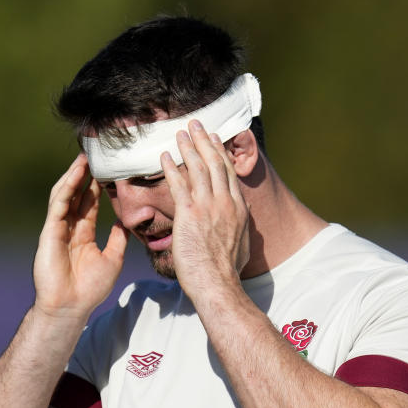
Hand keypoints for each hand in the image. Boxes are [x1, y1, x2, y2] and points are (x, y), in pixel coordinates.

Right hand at [33, 154, 127, 318]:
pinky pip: (58, 204)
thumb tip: (126, 224)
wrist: (71, 306)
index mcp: (83, 234)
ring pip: (65, 195)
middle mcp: (69, 228)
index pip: (90, 203)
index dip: (97, 186)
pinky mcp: (50, 231)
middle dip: (85, 175)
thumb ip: (118, 239)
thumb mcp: (112, 259)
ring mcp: (58, 228)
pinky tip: (76, 174)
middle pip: (77, 194)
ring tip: (85, 158)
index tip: (109, 169)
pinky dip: (66, 188)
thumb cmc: (89, 288)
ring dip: (74, 176)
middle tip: (96, 154)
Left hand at [160, 120, 250, 297]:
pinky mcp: (189, 214)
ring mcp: (208, 207)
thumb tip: (242, 224)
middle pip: (214, 163)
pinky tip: (164, 157)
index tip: (214, 139)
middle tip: (196, 125)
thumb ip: (240, 229)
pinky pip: (179, 184)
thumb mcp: (242, 245)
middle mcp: (225, 202)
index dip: (220, 153)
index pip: (228, 173)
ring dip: (188, 147)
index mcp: (238, 209)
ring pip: (198, 168)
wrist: (218, 283)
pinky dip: (171, 168)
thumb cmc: (227, 272)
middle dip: (204, 141)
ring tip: (180, 133)